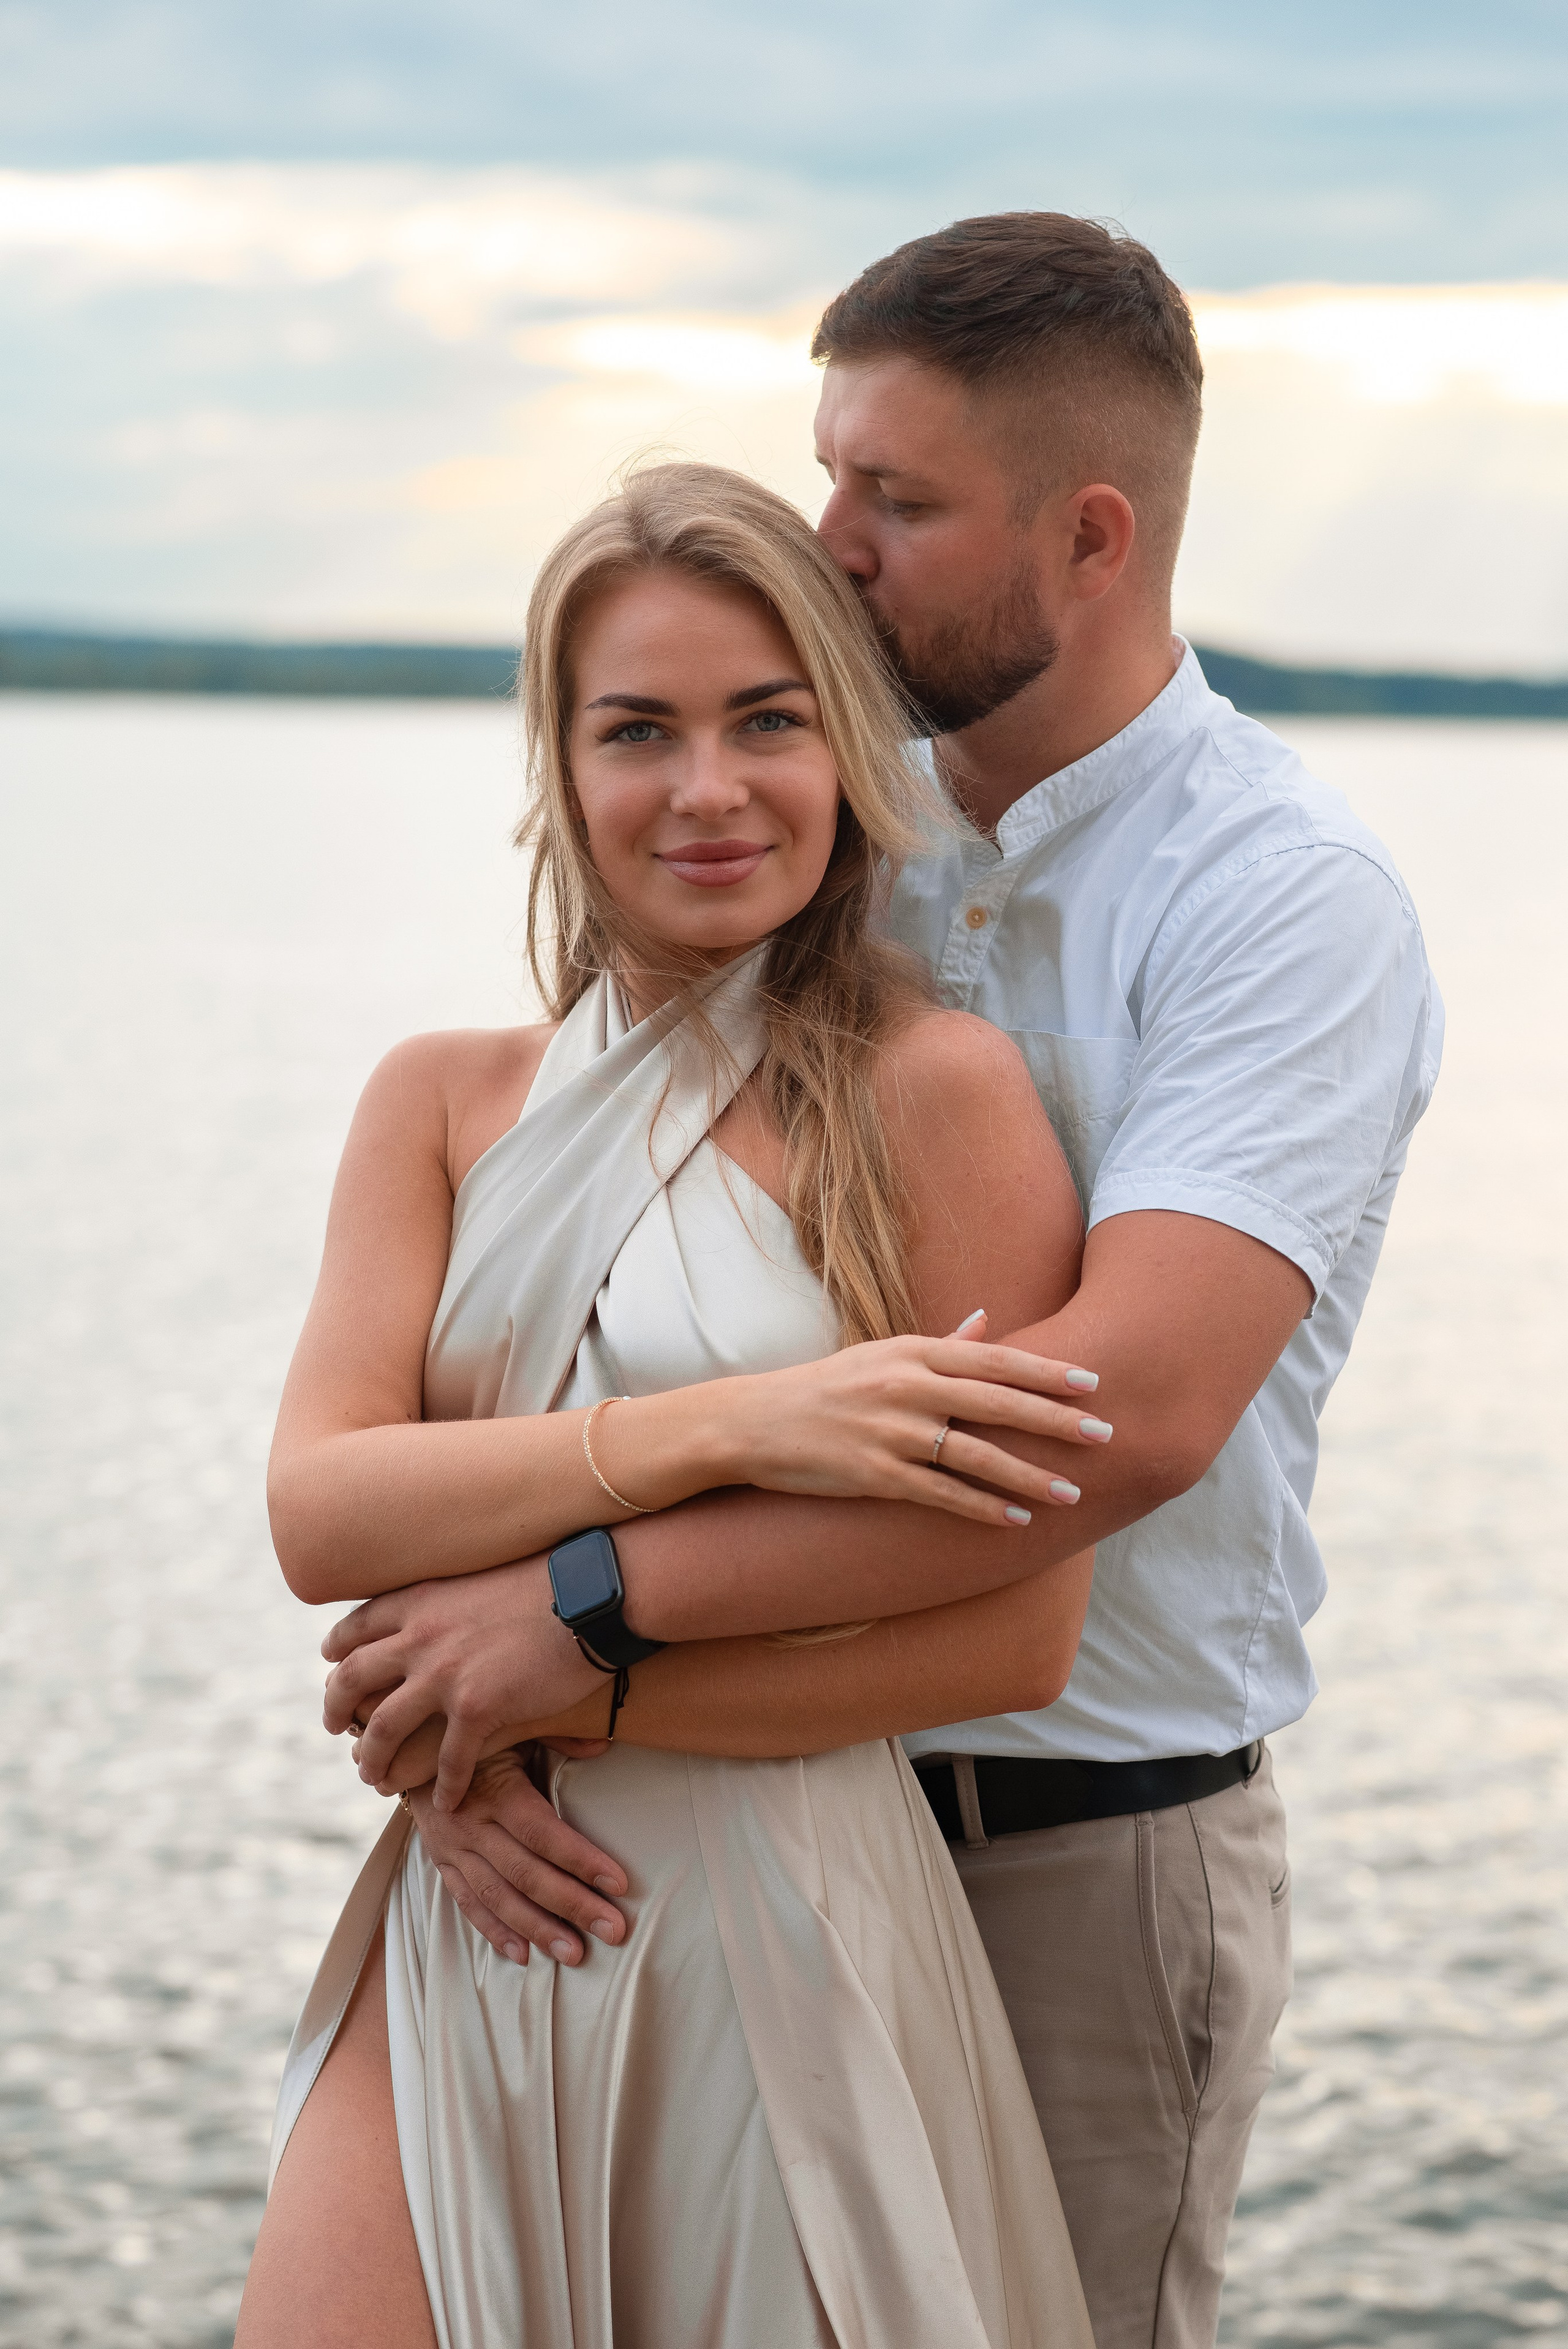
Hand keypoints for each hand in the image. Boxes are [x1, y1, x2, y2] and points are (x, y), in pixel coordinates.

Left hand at [322, 1556, 603, 1810]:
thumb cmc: (550, 1581)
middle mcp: (420, 1637)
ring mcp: (445, 1675)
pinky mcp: (478, 1708)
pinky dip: (443, 1786)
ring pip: (383, 1729)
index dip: (337, 1652)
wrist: (590, 1595)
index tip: (331, 1666)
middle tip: (334, 1727)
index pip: (356, 1629)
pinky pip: (448, 1760)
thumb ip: (450, 1599)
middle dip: (334, 1708)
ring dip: (372, 1759)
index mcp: (420, 1602)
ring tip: (374, 1778)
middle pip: (352, 1680)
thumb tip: (445, 1610)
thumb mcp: (479, 1576)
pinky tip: (446, 1802)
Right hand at [402, 1748, 628, 1966]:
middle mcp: (471, 1825)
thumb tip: (604, 1741)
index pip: (542, 1833)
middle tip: (613, 1931)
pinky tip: (523, 1954)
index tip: (619, 1884)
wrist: (407, 1742)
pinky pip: (467, 1903)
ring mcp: (453, 1849)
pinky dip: (494, 1931)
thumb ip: (557, 1734)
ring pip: (498, 1898)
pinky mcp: (441, 1863)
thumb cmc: (478, 1732)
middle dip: (572, 1905)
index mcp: (495, 1790)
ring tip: (574, 1954)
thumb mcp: (514, 1724)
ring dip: (537, 1929)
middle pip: (526, 1874)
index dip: (581, 1859)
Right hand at [701, 1308, 1108, 1527]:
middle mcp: (906, 1387)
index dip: (1046, 1372)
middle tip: (1104, 1435)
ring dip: (1028, 1477)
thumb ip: (939, 1343)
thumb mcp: (882, 1353)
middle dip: (1054, 1421)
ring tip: (1071, 1493)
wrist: (755, 1423)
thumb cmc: (826, 1387)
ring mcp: (891, 1433)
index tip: (1093, 1383)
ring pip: (975, 1456)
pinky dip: (981, 1508)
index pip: (994, 1360)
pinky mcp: (875, 1475)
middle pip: (996, 1404)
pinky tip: (1015, 1520)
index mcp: (912, 1353)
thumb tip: (987, 1323)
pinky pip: (940, 1495)